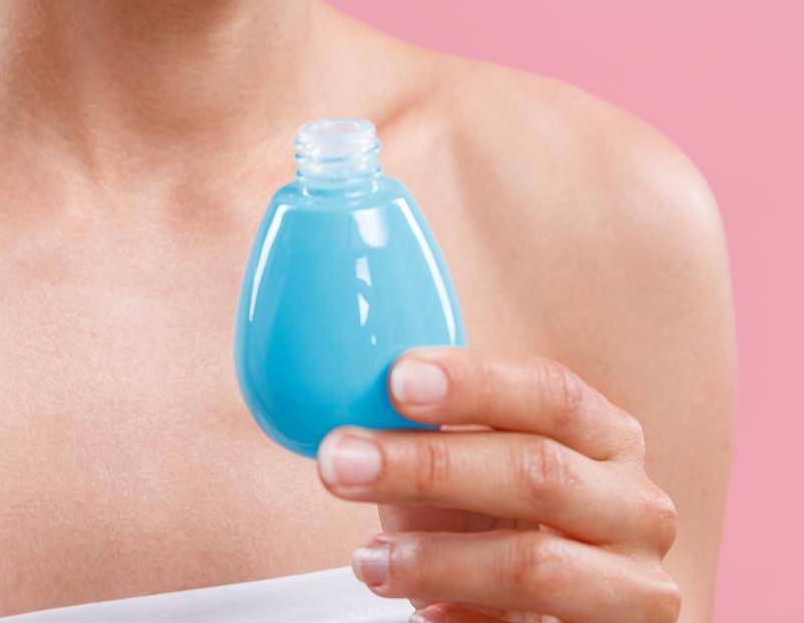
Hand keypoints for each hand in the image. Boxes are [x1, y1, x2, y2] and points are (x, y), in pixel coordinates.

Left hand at [316, 347, 679, 621]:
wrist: (557, 617)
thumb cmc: (506, 525)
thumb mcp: (480, 468)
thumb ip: (440, 429)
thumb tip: (349, 388)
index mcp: (608, 436)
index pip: (550, 391)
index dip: (473, 382)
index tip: (395, 380)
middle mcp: (637, 506)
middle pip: (537, 472)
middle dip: (429, 466)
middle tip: (342, 461)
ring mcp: (635, 587)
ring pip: (533, 565)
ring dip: (436, 559)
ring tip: (366, 559)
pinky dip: (466, 621)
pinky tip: (425, 615)